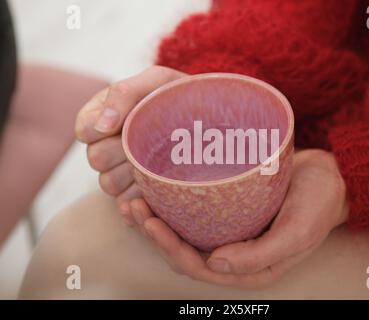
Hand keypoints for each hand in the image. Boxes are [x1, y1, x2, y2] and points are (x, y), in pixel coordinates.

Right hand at [75, 66, 185, 228]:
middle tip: (150, 141)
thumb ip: (124, 94)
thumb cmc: (179, 96)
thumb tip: (102, 126)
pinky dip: (140, 200)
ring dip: (134, 174)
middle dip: (123, 150)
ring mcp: (120, 173)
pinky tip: (157, 189)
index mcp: (104, 117)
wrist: (210, 121)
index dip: (102, 130)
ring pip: (109, 184)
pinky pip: (126, 204)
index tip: (126, 124)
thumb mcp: (156, 81)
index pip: (84, 131)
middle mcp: (107, 146)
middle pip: (96, 159)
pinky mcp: (136, 195)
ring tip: (160, 161)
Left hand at [131, 149, 348, 288]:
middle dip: (154, 234)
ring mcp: (231, 232)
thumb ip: (260, 255)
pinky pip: (194, 214)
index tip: (149, 222)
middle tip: (133, 207)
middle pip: (184, 252)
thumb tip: (216, 265)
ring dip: (156, 221)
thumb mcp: (298, 231)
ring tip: (132, 201)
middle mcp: (236, 254)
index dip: (170, 249)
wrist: (332, 177)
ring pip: (184, 234)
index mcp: (251, 268)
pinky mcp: (229, 211)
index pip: (200, 267)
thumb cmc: (319, 203)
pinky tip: (154, 191)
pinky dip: (172, 206)